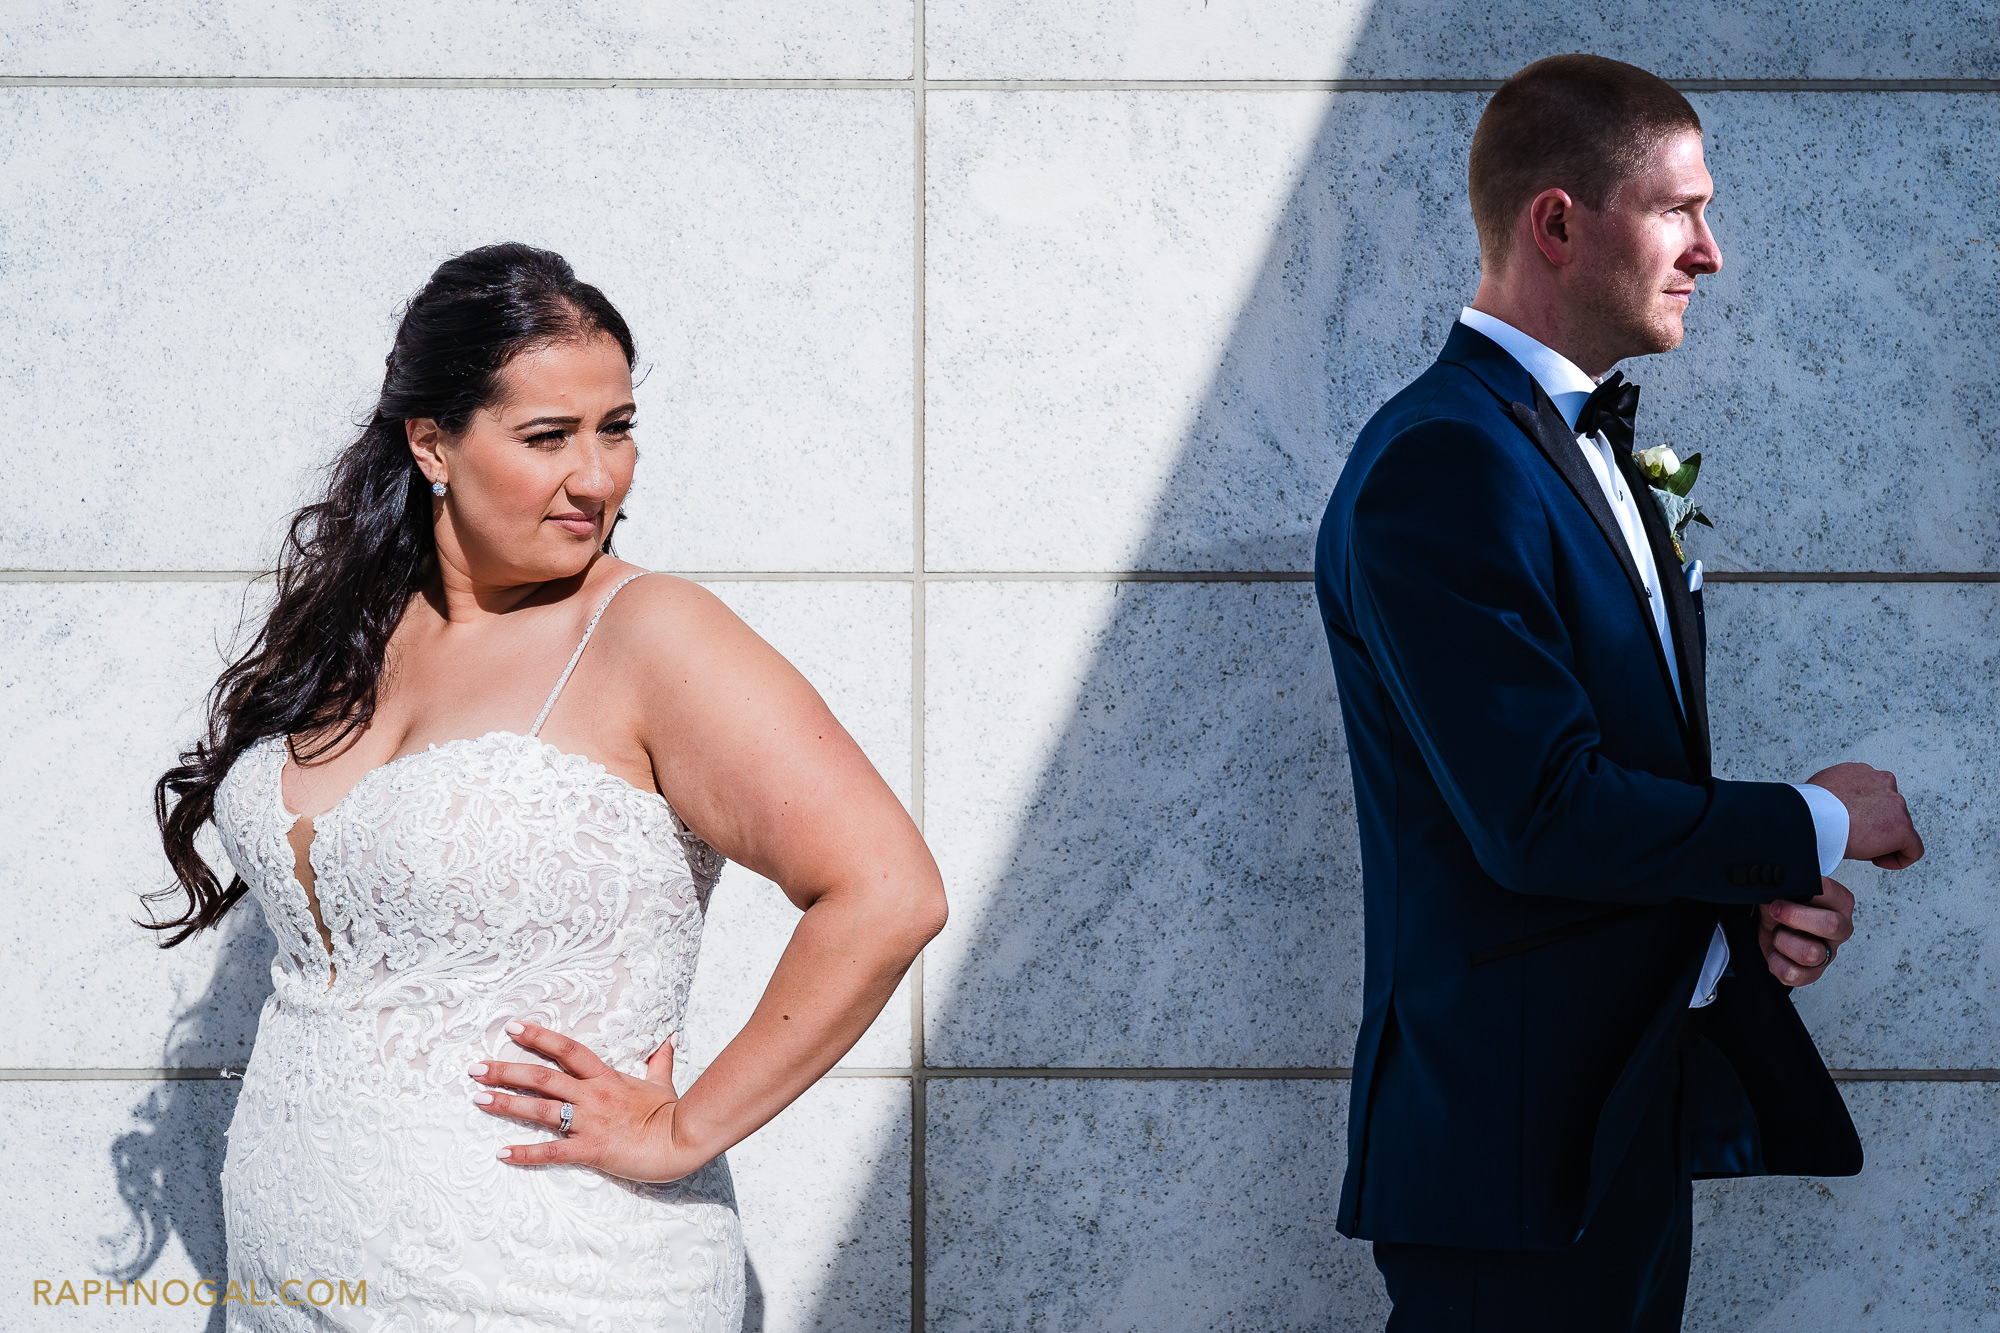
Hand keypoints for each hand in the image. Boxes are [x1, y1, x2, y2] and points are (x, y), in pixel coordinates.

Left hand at [470, 1020, 707, 1181]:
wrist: (684, 1139)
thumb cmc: (673, 1112)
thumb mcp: (662, 1081)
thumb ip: (659, 1059)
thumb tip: (669, 1038)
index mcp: (606, 1077)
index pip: (567, 1049)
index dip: (539, 1037)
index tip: (512, 1028)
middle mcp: (592, 1095)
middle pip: (543, 1077)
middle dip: (506, 1070)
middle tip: (475, 1067)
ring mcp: (590, 1121)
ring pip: (541, 1109)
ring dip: (507, 1104)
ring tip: (478, 1099)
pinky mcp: (591, 1149)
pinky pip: (552, 1151)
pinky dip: (525, 1153)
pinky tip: (501, 1153)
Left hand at [1758, 875, 1853, 986]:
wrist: (1774, 924)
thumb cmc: (1785, 904)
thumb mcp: (1787, 888)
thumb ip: (1788, 884)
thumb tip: (1775, 883)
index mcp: (1839, 903)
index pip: (1833, 893)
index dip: (1805, 891)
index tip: (1785, 890)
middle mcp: (1840, 929)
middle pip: (1831, 925)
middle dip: (1795, 916)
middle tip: (1775, 910)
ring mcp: (1827, 954)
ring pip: (1811, 954)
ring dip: (1783, 940)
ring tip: (1777, 932)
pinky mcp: (1811, 973)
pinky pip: (1793, 974)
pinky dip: (1776, 962)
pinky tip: (1774, 951)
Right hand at [1807, 761, 1924, 868]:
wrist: (1811, 817)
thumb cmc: (1809, 808)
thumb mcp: (1823, 788)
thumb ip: (1839, 792)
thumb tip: (1836, 806)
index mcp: (1863, 772)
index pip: (1876, 795)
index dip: (1865, 815)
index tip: (1851, 826)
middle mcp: (1883, 782)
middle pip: (1890, 812)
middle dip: (1875, 827)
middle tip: (1853, 838)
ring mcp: (1895, 803)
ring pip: (1899, 829)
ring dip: (1882, 841)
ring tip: (1859, 847)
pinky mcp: (1902, 827)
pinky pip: (1912, 850)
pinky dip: (1897, 859)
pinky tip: (1877, 861)